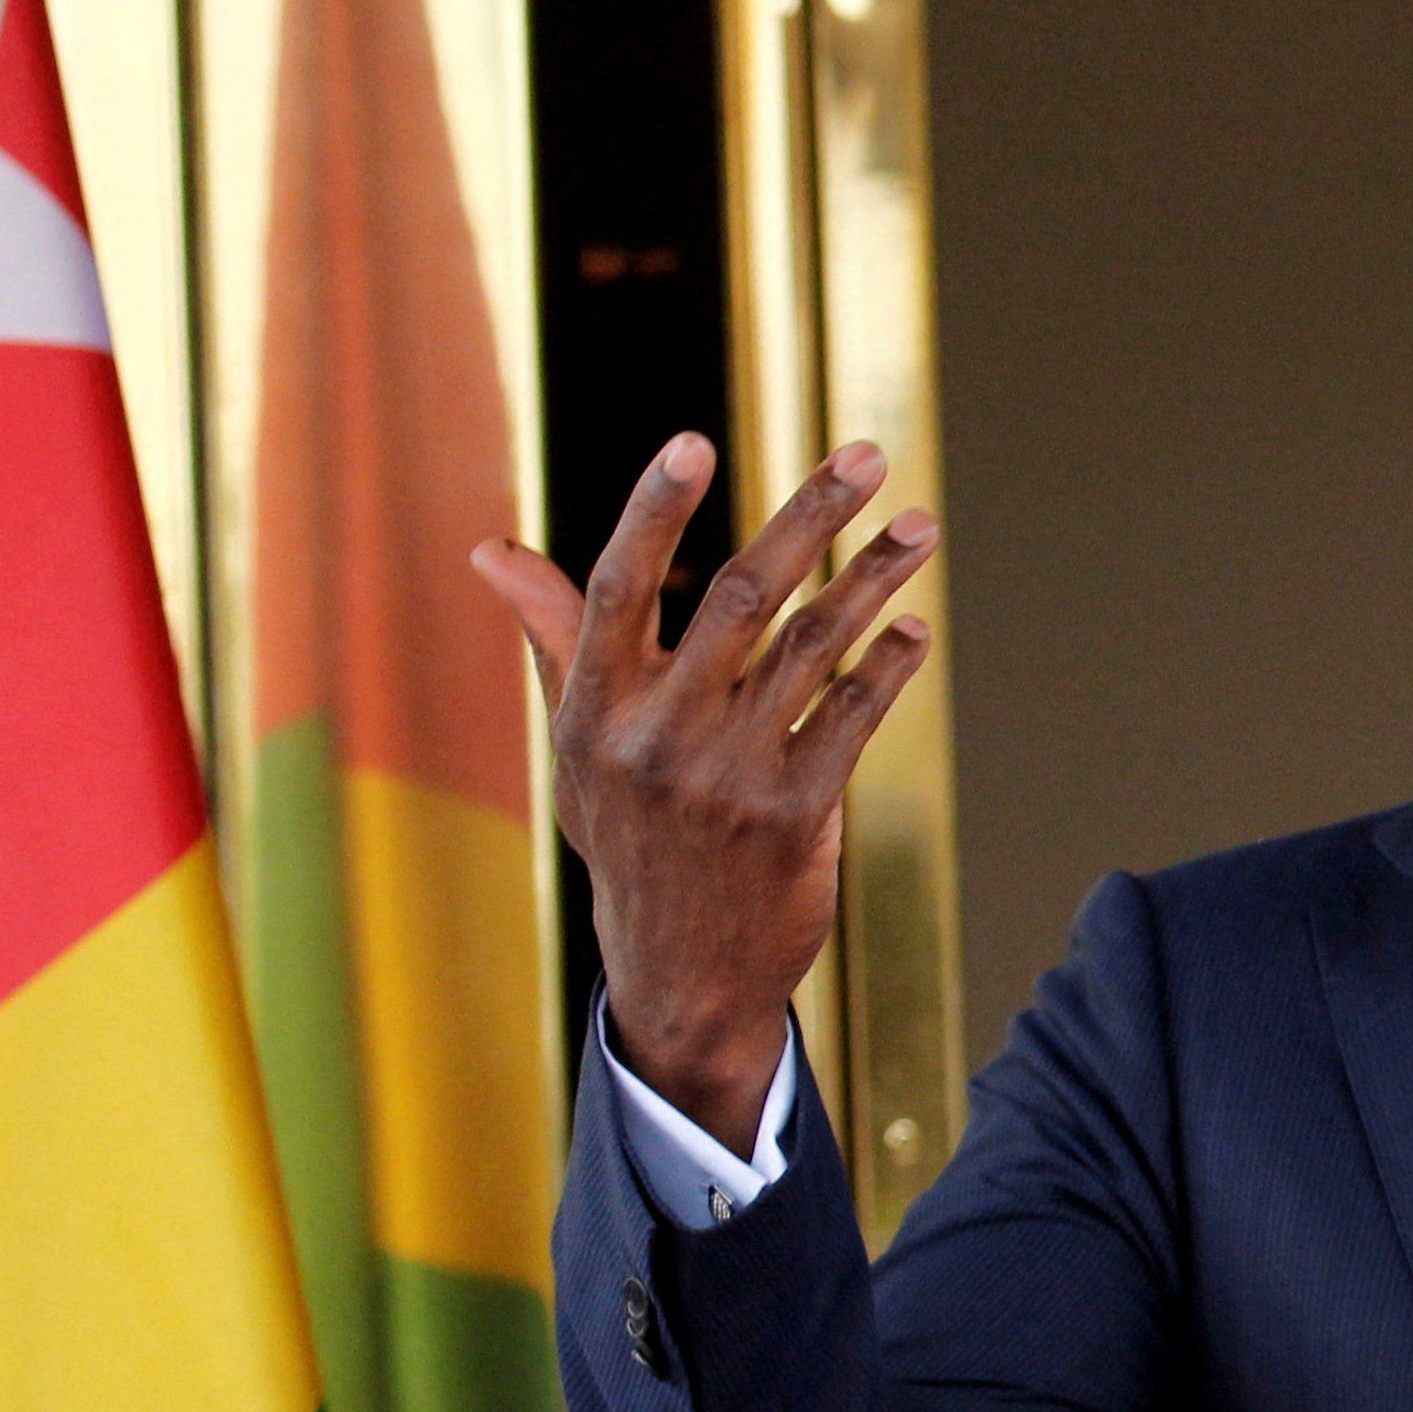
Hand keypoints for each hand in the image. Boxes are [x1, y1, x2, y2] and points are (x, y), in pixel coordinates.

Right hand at [472, 434, 936, 1150]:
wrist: (681, 972)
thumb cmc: (628, 835)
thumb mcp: (578, 746)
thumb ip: (556, 639)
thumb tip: (491, 550)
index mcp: (594, 710)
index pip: (620, 587)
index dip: (655, 511)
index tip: (694, 439)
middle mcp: (656, 738)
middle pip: (741, 598)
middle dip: (812, 516)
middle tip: (869, 455)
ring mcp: (727, 779)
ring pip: (814, 649)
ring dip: (875, 579)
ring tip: (921, 529)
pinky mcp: (794, 816)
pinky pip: (851, 717)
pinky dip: (887, 666)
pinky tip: (911, 628)